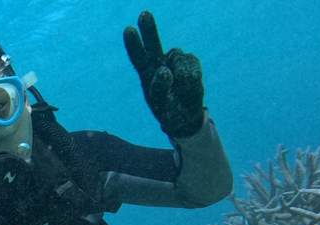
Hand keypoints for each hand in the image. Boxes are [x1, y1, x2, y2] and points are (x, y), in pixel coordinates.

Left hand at [123, 11, 204, 138]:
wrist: (186, 114)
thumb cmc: (168, 110)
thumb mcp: (161, 104)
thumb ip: (160, 89)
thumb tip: (164, 70)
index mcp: (146, 73)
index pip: (138, 57)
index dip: (133, 44)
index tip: (128, 29)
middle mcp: (158, 63)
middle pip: (153, 44)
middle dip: (149, 29)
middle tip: (144, 14)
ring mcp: (174, 61)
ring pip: (176, 56)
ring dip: (179, 73)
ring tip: (179, 90)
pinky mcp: (189, 62)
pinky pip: (191, 61)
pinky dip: (191, 75)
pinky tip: (188, 85)